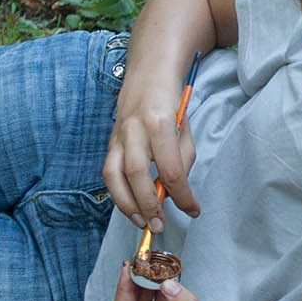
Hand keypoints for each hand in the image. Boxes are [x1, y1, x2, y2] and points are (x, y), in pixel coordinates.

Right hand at [103, 94, 198, 227]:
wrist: (148, 76)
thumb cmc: (171, 105)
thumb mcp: (185, 128)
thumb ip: (182, 158)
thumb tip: (175, 191)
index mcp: (160, 123)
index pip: (170, 168)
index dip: (182, 195)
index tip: (193, 210)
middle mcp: (134, 129)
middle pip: (136, 173)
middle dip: (148, 204)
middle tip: (159, 225)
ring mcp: (117, 135)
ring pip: (113, 175)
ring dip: (126, 204)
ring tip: (141, 222)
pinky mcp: (109, 141)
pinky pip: (108, 172)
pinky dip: (118, 193)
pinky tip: (131, 206)